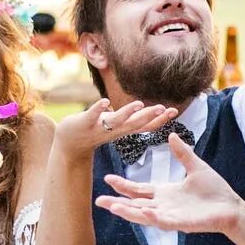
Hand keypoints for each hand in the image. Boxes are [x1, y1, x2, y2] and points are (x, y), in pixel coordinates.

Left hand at [55, 97, 177, 156]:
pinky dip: (99, 108)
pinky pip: (93, 116)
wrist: (70, 143)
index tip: (174, 110)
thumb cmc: (97, 130)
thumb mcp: (118, 126)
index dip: (159, 119)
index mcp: (123, 130)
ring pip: (116, 121)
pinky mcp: (85, 123)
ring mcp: (100, 128)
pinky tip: (106, 101)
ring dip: (128, 113)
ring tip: (139, 104)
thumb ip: (133, 119)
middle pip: (135, 124)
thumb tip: (152, 110)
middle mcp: (114, 130)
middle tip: (165, 108)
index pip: (145, 126)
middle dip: (150, 116)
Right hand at [94, 136, 244, 236]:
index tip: (107, 178)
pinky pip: (161, 221)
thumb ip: (182, 153)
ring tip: (112, 207)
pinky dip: (150, 217)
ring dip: (127, 211)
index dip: (123, 185)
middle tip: (98, 200)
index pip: (139, 190)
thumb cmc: (215, 190)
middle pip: (135, 204)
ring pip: (143, 215)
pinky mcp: (180, 224)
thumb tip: (171, 135)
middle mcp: (164, 206)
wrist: (231, 207)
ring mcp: (170, 216)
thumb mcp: (196, 166)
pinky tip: (141, 212)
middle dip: (116, 202)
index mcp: (165, 193)